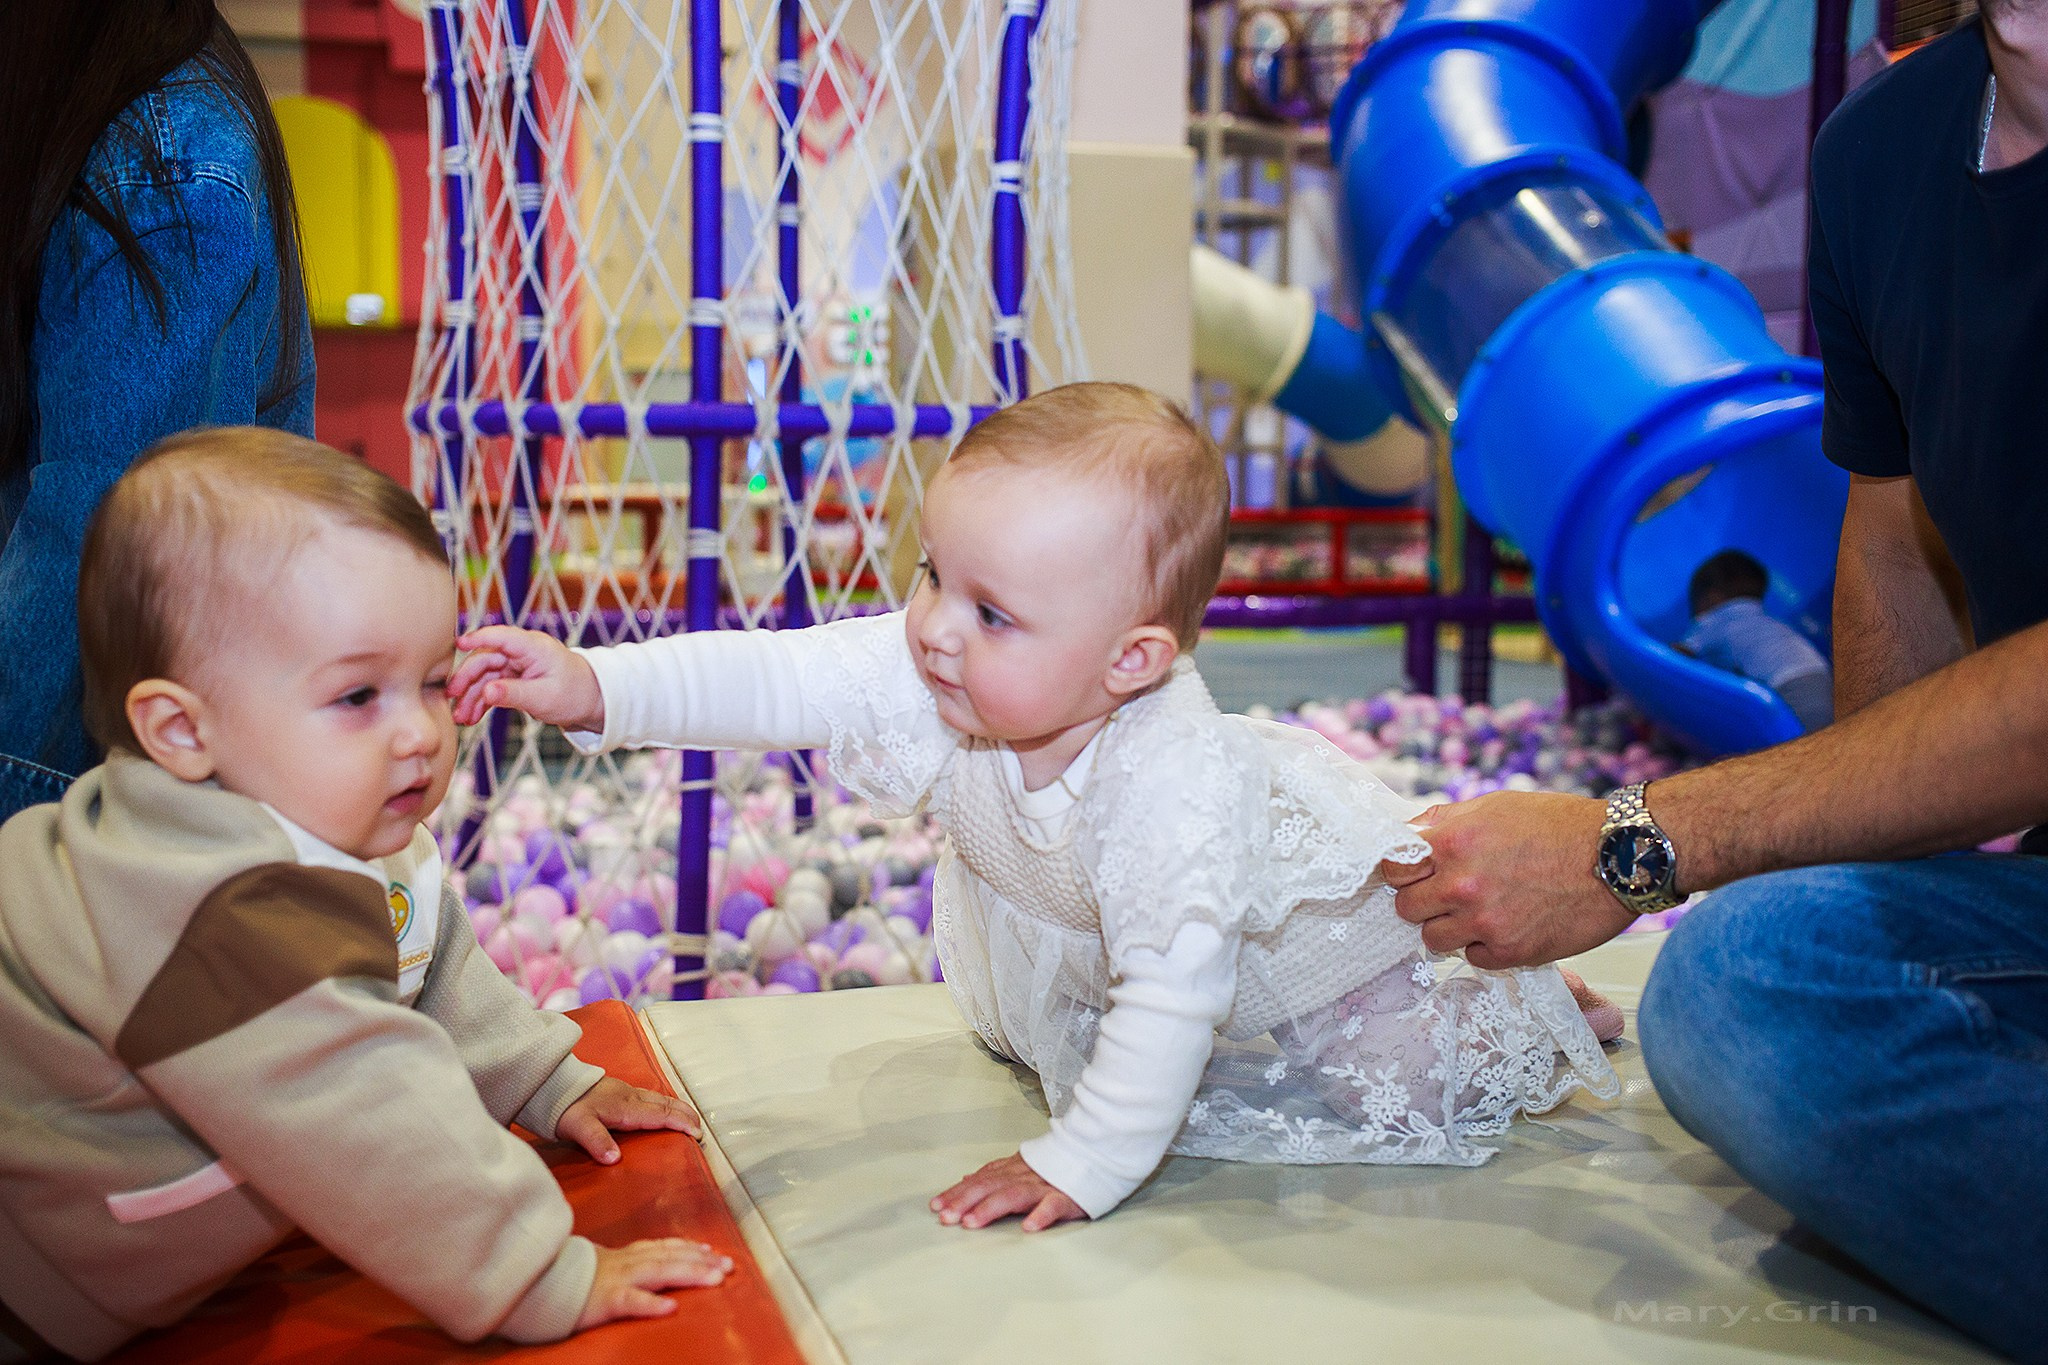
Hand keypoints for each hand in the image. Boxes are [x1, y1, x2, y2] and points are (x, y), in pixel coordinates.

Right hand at [449, 626, 604, 731]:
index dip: (478, 638)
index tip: (458, 645)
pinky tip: (471, 716)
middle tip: (452, 698)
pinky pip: (492, 686)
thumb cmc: (574, 695)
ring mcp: (517, 664)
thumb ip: (514, 694)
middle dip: (467, 679)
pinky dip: (481, 700)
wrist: (591, 702)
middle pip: (486, 658)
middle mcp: (522, 652)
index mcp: (533, 647)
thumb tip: (486, 691)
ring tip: (461, 718)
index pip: (501, 636)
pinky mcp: (514, 678)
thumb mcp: (544, 697)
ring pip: (485, 675)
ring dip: (471, 695)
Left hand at [557, 1076, 702, 1164]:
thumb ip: (596, 1141)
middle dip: (685, 1115)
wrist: (550, 1082)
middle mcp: (629, 1097)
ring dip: (676, 1108)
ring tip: (688, 1117)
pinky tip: (660, 1107)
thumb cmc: (564, 1106)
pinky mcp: (617, 1090)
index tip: (697, 1134)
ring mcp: (624, 1091)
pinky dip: (663, 1104)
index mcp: (624, 1107)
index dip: (680, 1124)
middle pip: (664, 1104)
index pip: (659, 1115)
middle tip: (701, 1128)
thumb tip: (615, 1159)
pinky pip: (648, 1096)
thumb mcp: (577, 1126)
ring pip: (658, 1098)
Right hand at [575, 1239, 731, 1329]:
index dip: (689, 1248)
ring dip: (689, 1273)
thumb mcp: (598, 1268)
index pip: (662, 1248)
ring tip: (715, 1279)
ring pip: (658, 1272)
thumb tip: (646, 1267)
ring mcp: (614, 1279)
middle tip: (729, 1265)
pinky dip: (651, 1304)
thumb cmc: (564, 1278)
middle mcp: (624, 1263)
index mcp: (624, 1257)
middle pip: (669, 1257)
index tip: (713, 1251)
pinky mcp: (601, 1300)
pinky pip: (630, 1302)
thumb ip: (623, 1266)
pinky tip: (671, 1309)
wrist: (530, 1281)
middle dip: (701, 1261)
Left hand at [930, 1153, 1086, 1231]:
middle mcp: (1024, 1176)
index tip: (935, 1206)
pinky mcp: (1067, 1197)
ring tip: (972, 1223)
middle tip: (946, 1218)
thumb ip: (993, 1175)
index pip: (979, 1181)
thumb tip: (965, 1180)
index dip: (956, 1193)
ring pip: (1014, 1195)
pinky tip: (1029, 1227)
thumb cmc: (1054, 1166)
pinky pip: (1054, 1205)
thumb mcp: (1019, 1167)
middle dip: (965, 1202)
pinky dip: (1041, 1215)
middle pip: (990, 1187)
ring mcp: (1045, 1186)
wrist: (1093, 1152)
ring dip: (991, 1208)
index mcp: (1011, 1170)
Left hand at [1377, 792, 1636, 969]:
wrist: (1621, 856)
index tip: (1413, 875)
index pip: (1391, 869)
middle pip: (1406, 909)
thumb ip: (1445, 821)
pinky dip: (1484, 947)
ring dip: (1450, 928)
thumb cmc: (1561, 826)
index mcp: (1452, 842)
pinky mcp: (1512, 951)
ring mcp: (1485, 921)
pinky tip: (1506, 926)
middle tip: (1450, 894)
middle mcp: (1462, 884)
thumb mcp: (1495, 806)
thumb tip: (1409, 833)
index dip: (1401, 873)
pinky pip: (1473, 959)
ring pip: (1434, 940)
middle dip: (1423, 901)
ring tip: (1480, 912)